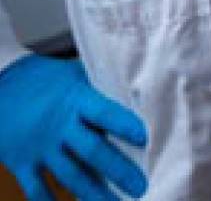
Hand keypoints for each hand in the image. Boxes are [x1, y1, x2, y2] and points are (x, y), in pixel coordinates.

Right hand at [0, 54, 147, 200]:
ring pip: (70, 176)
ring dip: (93, 194)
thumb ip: (100, 84)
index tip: (144, 139)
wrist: (0, 91)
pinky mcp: (22, 164)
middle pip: (92, 151)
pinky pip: (36, 190)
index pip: (104, 113)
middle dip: (118, 171)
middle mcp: (59, 126)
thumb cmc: (45, 80)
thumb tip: (136, 90)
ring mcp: (40, 148)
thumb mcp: (73, 73)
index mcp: (75, 99)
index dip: (124, 125)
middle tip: (140, 186)